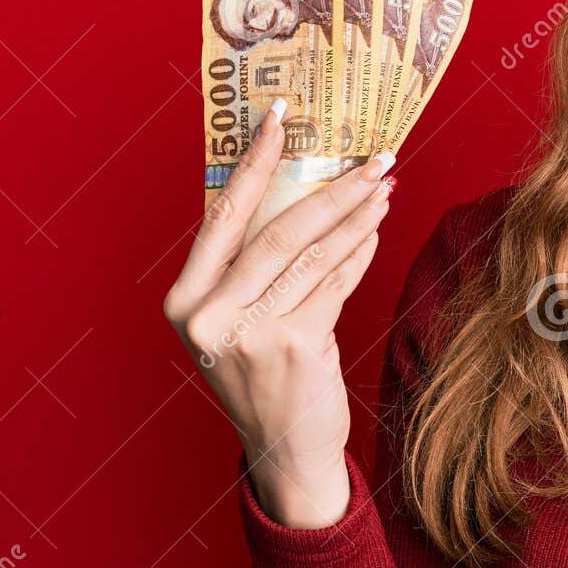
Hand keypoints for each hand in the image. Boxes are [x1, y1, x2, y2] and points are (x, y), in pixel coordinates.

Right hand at [163, 102, 395, 527]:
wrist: (285, 450)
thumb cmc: (265, 374)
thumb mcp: (239, 319)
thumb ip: (254, 265)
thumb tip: (305, 185)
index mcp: (184, 299)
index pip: (222, 213)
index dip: (256, 161)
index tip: (283, 117)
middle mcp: (208, 315)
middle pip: (278, 228)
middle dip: (332, 187)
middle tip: (371, 156)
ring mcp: (251, 333)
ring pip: (314, 254)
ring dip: (356, 215)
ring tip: (383, 185)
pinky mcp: (297, 346)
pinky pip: (336, 284)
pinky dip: (359, 253)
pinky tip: (376, 231)